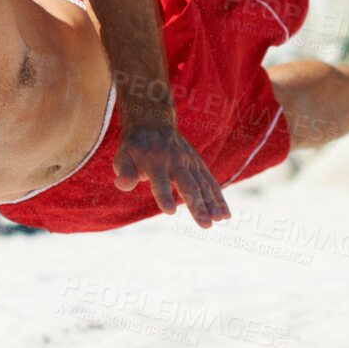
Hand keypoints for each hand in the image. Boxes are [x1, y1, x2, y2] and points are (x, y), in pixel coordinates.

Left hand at [112, 123, 228, 227]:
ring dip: (212, 204)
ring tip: (218, 220)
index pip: (160, 181)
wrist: (153, 122)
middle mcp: (176, 161)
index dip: (164, 196)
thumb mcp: (123, 156)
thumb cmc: (135, 147)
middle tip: (205, 225)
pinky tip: (225, 215)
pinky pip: (210, 183)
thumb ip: (125, 172)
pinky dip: (219, 198)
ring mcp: (190, 163)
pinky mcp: (198, 165)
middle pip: (188, 186)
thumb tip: (122, 184)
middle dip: (197, 205)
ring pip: (203, 185)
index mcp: (155, 161)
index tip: (170, 212)